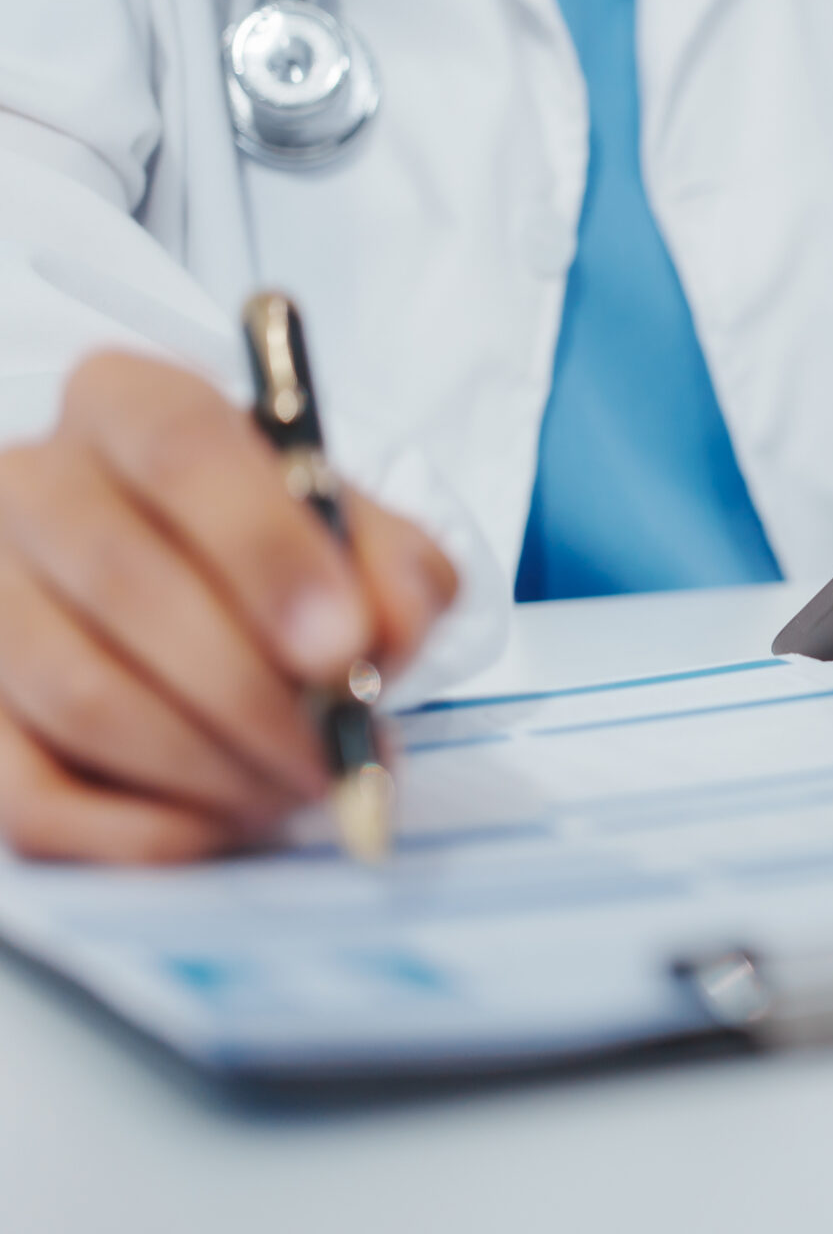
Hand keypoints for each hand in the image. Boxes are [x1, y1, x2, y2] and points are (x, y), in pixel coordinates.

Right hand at [0, 352, 455, 862]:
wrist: (204, 600)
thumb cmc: (282, 555)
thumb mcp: (360, 534)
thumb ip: (395, 569)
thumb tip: (383, 633)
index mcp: (129, 404)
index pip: (180, 448)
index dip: (266, 552)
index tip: (342, 643)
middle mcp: (30, 483)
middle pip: (124, 582)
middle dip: (251, 690)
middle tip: (333, 750)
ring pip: (78, 694)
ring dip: (209, 765)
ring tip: (298, 786)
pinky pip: (30, 797)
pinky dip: (143, 829)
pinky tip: (222, 822)